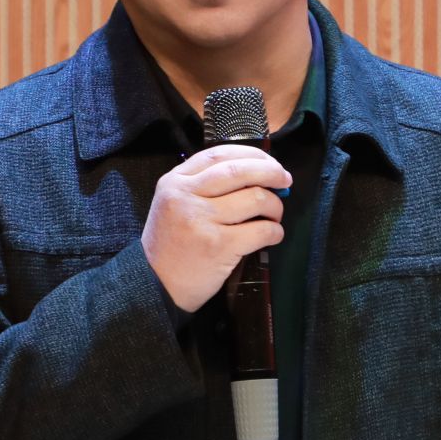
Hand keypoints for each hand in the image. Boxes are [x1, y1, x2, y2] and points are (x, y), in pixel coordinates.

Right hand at [142, 143, 291, 312]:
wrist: (155, 285)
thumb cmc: (170, 244)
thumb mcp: (172, 204)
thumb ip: (201, 184)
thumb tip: (254, 172)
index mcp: (175, 181)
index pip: (219, 154)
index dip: (252, 155)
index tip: (269, 162)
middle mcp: (186, 195)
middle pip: (240, 170)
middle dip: (271, 172)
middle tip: (285, 180)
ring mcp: (202, 220)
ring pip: (256, 198)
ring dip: (275, 206)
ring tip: (274, 215)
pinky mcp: (218, 246)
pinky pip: (261, 230)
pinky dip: (274, 232)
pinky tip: (273, 235)